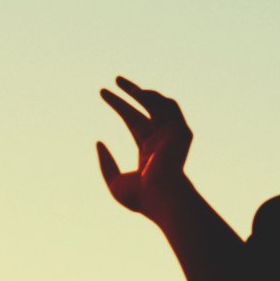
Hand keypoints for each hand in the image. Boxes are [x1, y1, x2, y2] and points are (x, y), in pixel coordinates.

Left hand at [96, 78, 192, 222]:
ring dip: (144, 92)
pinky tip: (138, 93)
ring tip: (123, 85)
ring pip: (160, 105)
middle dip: (131, 92)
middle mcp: (161, 140)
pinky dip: (155, 98)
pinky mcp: (180, 133)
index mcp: (148, 151)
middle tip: (115, 79)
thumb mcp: (114, 181)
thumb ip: (106, 163)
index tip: (102, 92)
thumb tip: (99, 142)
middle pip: (145, 109)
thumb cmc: (141, 198)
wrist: (163, 201)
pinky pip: (170, 108)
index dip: (119, 105)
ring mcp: (172, 136)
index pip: (133, 121)